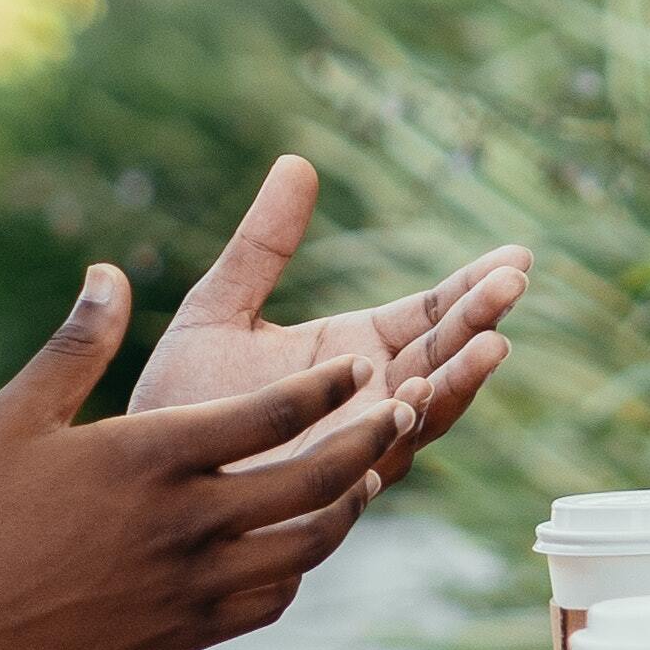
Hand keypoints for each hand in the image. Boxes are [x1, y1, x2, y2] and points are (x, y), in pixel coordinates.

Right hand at [0, 268, 410, 649]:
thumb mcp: (16, 415)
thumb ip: (77, 344)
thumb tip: (108, 270)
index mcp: (151, 456)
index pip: (272, 413)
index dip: (328, 389)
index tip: (361, 367)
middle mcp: (187, 522)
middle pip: (316, 478)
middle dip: (372, 440)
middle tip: (404, 410)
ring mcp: (194, 585)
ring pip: (310, 545)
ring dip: (349, 506)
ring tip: (370, 474)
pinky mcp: (189, 632)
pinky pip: (273, 598)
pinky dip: (299, 566)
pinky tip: (300, 540)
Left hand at [130, 156, 528, 495]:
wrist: (132, 476)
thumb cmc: (177, 395)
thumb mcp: (218, 306)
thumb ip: (262, 245)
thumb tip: (296, 162)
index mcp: (354, 348)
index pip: (429, 313)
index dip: (473, 287)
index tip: (517, 257)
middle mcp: (367, 399)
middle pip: (441, 356)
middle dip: (479, 322)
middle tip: (514, 284)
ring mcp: (353, 445)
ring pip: (424, 412)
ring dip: (458, 379)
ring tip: (492, 343)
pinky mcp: (327, 487)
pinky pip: (374, 458)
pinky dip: (399, 429)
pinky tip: (413, 396)